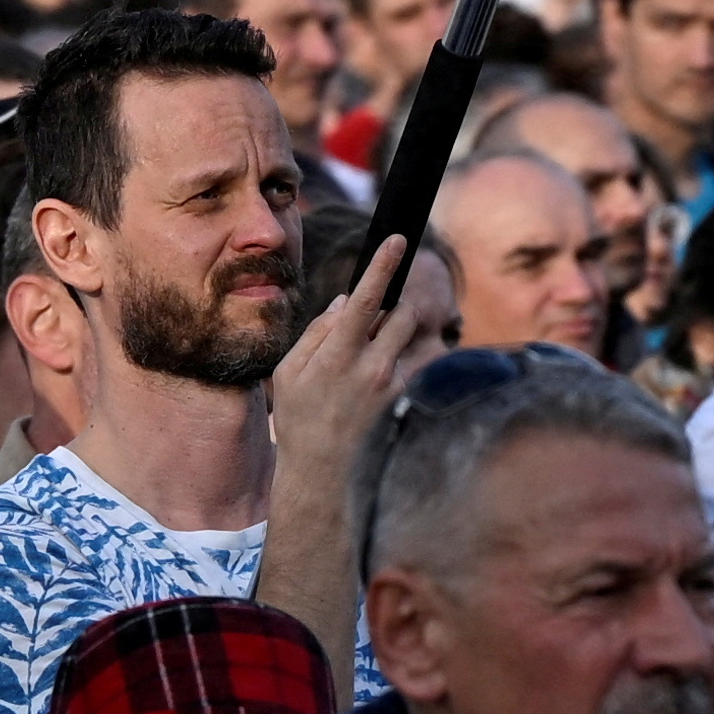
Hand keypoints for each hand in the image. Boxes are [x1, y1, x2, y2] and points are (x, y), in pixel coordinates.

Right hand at [256, 233, 453, 655]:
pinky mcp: (409, 404)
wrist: (324, 476)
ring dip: (407, 333)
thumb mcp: (289, 373)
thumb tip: (343, 303)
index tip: (398, 238)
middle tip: (380, 321)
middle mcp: (372, 368)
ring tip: (384, 355)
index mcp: (337, 355)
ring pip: (418, 338)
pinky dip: (418, 360)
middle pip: (403, 313)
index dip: (383, 265)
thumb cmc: (300, 421)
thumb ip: (316, 333)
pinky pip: (425, 367)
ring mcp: (395, 388)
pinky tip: (396, 377)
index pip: (366, 299)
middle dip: (396, 306)